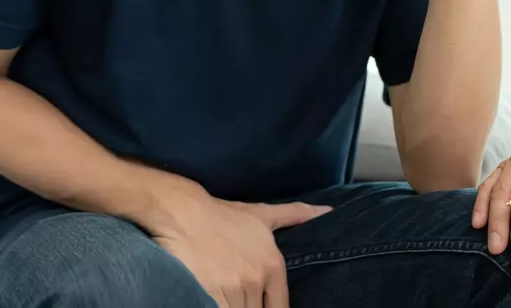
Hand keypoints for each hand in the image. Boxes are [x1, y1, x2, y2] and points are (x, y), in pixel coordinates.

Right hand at [150, 191, 330, 306]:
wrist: (183, 212)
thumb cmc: (223, 215)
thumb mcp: (262, 214)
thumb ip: (296, 215)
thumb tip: (327, 211)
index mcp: (272, 265)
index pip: (279, 307)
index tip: (260, 304)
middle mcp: (256, 278)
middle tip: (239, 297)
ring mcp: (233, 288)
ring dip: (232, 307)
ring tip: (226, 297)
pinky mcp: (207, 294)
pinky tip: (211, 301)